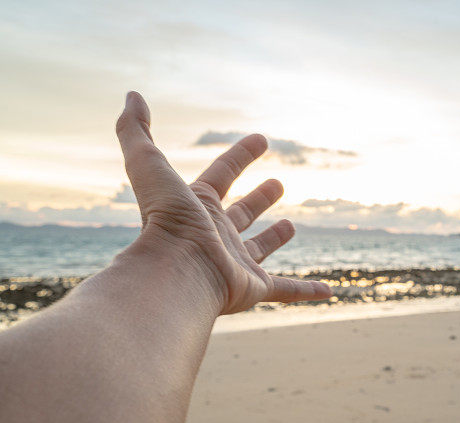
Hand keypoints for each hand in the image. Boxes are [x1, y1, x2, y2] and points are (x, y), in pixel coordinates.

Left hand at [115, 91, 331, 313]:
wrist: (176, 273)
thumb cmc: (165, 220)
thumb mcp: (148, 164)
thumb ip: (134, 129)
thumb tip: (131, 95)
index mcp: (196, 207)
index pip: (223, 173)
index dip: (242, 154)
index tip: (262, 139)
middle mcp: (215, 235)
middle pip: (241, 213)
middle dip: (258, 198)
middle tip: (278, 184)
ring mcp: (235, 263)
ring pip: (259, 249)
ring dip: (274, 238)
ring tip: (291, 225)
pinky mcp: (253, 289)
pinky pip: (286, 290)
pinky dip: (307, 291)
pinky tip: (328, 291)